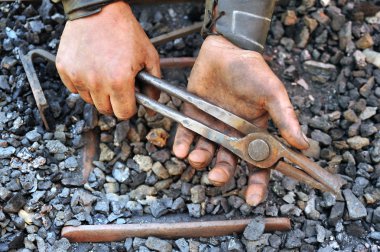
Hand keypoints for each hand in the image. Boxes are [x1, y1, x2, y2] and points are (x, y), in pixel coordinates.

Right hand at [56, 1, 159, 118]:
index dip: (130, 108)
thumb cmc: (125, 30)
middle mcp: (97, 82)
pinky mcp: (64, 69)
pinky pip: (74, 89)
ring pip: (89, 100)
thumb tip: (152, 108)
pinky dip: (82, 83)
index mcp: (119, 81)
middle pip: (106, 110)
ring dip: (98, 93)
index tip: (130, 99)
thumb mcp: (149, 56)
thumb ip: (153, 85)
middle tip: (118, 85)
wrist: (99, 9)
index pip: (124, 113)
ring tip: (104, 73)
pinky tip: (91, 68)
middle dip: (115, 101)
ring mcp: (78, 76)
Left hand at [173, 36, 308, 205]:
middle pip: (228, 163)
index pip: (258, 165)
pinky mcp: (192, 116)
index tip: (253, 199)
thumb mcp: (273, 92)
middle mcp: (233, 134)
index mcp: (255, 133)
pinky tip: (181, 151)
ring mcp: (212, 127)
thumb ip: (285, 117)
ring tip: (197, 159)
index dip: (257, 184)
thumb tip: (303, 145)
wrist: (225, 49)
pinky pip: (186, 136)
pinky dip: (182, 145)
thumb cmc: (252, 70)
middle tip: (217, 177)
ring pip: (206, 153)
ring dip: (200, 161)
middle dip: (222, 174)